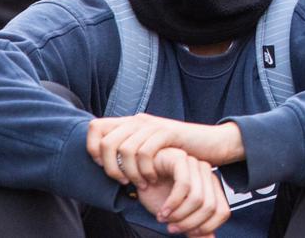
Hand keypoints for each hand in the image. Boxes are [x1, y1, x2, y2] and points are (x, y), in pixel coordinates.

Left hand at [88, 115, 243, 184]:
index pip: (94, 127)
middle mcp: (139, 120)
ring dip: (130, 173)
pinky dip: (145, 171)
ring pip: (124, 149)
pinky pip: (145, 152)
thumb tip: (100, 161)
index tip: (106, 167)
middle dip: (110, 169)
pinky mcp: (168, 132)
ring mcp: (154, 125)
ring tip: (140, 183)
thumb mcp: (148, 148)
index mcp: (130, 122)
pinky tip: (152, 179)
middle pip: (106, 142)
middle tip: (125, 182)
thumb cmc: (177, 151)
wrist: (211, 143)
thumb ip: (127, 149)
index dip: (93, 150)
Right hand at [133, 147, 229, 236]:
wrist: (138, 177)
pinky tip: (162, 210)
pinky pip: (183, 185)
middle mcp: (208, 174)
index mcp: (212, 186)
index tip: (187, 233)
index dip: (206, 227)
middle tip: (172, 228)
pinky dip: (172, 203)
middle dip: (189, 223)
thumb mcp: (178, 214)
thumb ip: (194, 227)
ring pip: (197, 198)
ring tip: (164, 218)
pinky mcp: (181, 159)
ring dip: (178, 215)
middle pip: (210, 207)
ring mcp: (195, 164)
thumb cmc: (159, 193)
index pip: (223, 212)